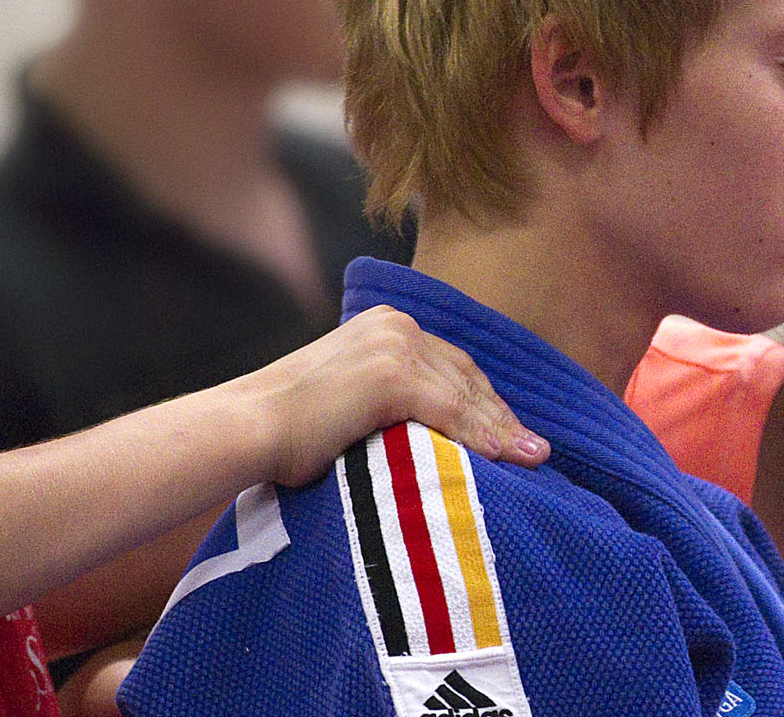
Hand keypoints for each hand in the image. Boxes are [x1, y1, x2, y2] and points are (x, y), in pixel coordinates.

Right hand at [237, 305, 547, 487]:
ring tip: (532, 459)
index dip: (485, 400)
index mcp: (384, 323)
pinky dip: (482, 437)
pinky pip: (452, 412)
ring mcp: (393, 345)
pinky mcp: (391, 374)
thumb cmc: (288, 426)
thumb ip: (388, 396)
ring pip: (464, 394)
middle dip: (501, 415)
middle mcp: (394, 324)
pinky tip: (505, 459)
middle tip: (533, 450)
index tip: (510, 433)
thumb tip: (434, 431)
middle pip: (465, 375)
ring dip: (501, 430)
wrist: (249, 426)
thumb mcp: (348, 394)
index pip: (451, 363)